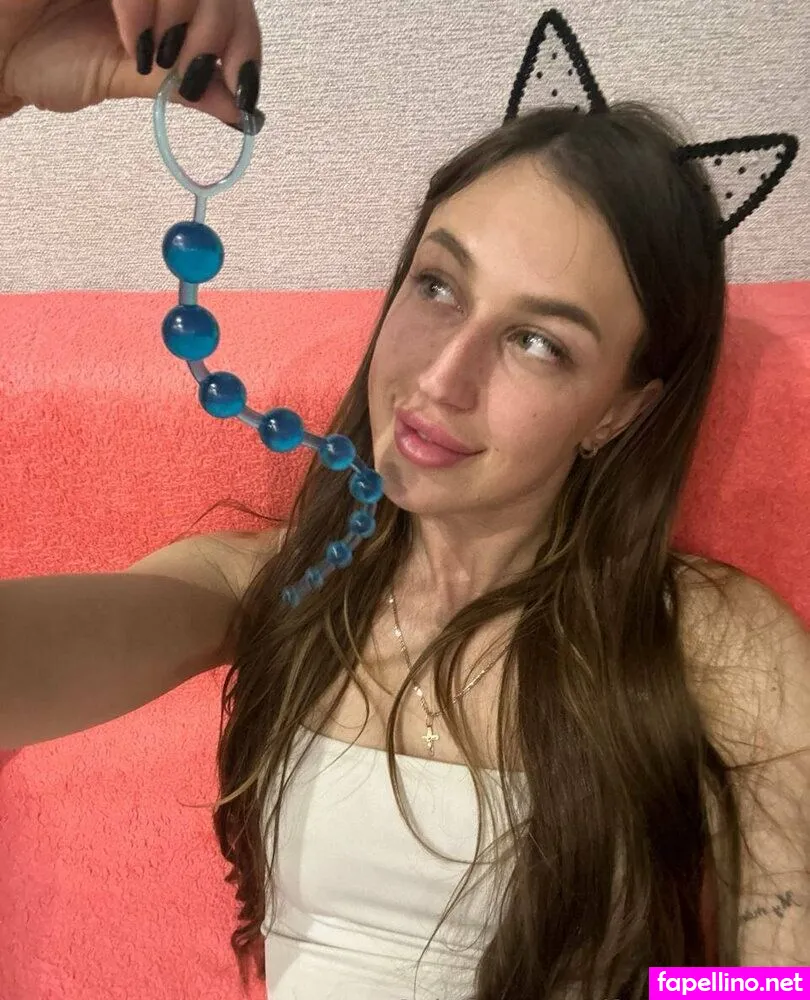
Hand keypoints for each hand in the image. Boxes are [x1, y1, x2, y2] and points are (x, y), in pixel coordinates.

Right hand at [0, 0, 262, 128]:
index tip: (243, 89)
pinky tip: (133, 41)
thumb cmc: (48, 59)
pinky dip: (143, 7)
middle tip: (195, 75)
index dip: (244, 41)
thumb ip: (183, 86)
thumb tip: (243, 112)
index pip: (230, 3)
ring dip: (185, 19)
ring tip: (155, 60)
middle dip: (219, 34)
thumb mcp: (128, 79)